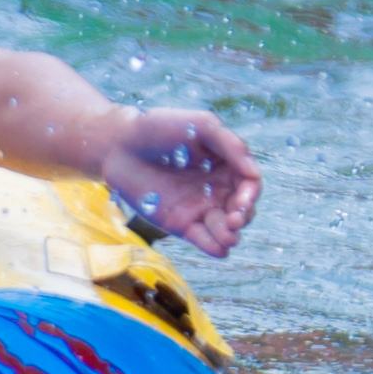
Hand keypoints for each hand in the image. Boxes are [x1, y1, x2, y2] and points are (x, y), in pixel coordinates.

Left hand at [100, 108, 260, 257]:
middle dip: (244, 216)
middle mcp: (216, 189)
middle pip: (243, 209)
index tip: (242, 198)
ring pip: (227, 229)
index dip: (251, 193)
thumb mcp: (200, 126)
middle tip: (234, 219)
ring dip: (232, 234)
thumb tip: (254, 174)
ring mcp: (199, 208)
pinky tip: (220, 247)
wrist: (118, 144)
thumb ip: (231, 145)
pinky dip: (215, 247)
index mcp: (226, 165)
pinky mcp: (180, 224)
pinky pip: (204, 241)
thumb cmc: (159, 127)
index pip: (250, 184)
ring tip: (228, 234)